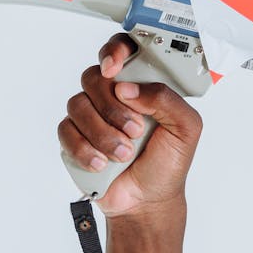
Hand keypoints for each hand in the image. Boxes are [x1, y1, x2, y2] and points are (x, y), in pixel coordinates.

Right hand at [58, 33, 202, 217]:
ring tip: (124, 154)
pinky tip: (102, 163)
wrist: (148, 201)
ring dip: (102, 132)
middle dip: (112, 107)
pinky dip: (85, 148)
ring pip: (77, 104)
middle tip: (135, 130)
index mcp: (140, 85)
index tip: (114, 67)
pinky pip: (66, 130)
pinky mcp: (74, 138)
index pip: (121, 51)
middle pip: (93, 77)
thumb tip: (129, 88)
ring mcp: (91, 116)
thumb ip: (166, 99)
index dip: (113, 51)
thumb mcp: (186, 128)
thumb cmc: (168, 162)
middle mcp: (112, 95)